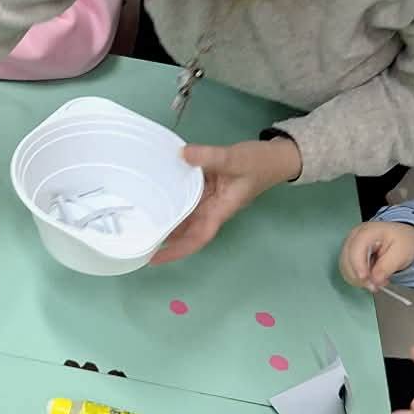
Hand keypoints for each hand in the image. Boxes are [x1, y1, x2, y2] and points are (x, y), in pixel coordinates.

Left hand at [152, 137, 300, 264]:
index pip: (198, 237)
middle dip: (165, 238)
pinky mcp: (208, 187)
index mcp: (221, 210)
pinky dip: (174, 198)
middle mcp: (213, 208)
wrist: (276, 157)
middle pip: (187, 230)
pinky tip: (157, 194)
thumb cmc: (260, 163)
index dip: (177, 250)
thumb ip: (210, 157)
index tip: (155, 258)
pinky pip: (188, 197)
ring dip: (167, 219)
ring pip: (186, 215)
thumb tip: (182, 155)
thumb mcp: (235, 159)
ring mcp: (210, 199)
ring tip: (140, 221)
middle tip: (137, 239)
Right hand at [341, 220, 413, 291]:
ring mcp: (349, 246)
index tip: (367, 280)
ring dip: (359, 280)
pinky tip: (371, 278)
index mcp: (367, 232)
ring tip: (378, 280)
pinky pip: (347, 271)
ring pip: (345, 268)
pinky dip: (358, 279)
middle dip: (360, 277)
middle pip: (347, 260)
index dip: (358, 266)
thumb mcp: (401, 253)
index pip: (356, 249)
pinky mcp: (348, 255)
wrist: (401, 238)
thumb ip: (387, 267)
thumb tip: (374, 280)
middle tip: (378, 285)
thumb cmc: (402, 242)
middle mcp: (353, 237)